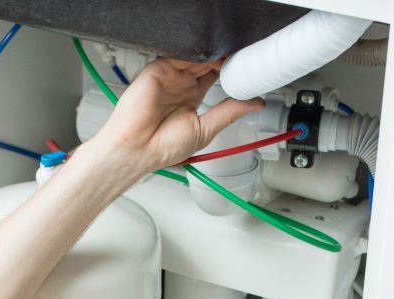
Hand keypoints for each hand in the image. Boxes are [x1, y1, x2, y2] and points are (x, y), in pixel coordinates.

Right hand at [84, 58, 259, 177]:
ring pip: (194, 56)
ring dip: (211, 57)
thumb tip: (255, 104)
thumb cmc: (162, 147)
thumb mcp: (206, 130)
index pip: (214, 76)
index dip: (229, 71)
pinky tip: (208, 60)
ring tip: (226, 60)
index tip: (244, 71)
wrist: (138, 149)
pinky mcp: (157, 69)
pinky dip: (194, 54)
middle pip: (206, 63)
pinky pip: (178, 54)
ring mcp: (169, 76)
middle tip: (239, 61)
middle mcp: (180, 85)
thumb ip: (229, 113)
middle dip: (223, 61)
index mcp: (191, 98)